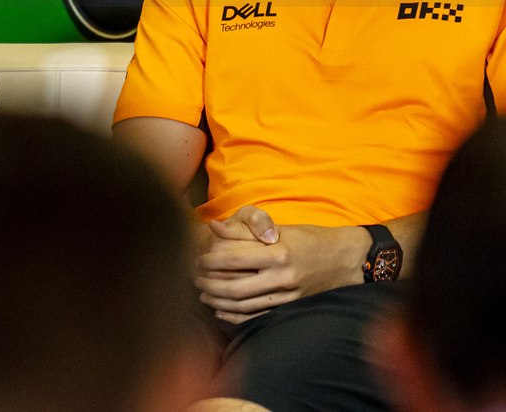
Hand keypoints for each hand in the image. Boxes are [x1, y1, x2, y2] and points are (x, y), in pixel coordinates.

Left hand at [196, 211, 367, 323]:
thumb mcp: (280, 228)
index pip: (232, 258)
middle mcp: (283, 276)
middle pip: (234, 287)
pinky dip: (236, 317)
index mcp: (278, 251)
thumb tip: (214, 227)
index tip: (197, 259)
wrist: (348, 260)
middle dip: (209, 284)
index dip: (209, 260)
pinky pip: (258, 317)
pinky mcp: (292, 308)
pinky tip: (221, 311)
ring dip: (218, 301)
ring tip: (203, 293)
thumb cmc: (312, 239)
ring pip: (244, 306)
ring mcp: (289, 296)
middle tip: (195, 278)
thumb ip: (245, 229)